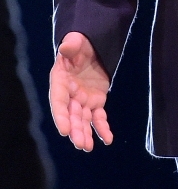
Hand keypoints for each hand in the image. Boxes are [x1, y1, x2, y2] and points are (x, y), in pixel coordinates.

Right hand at [49, 31, 112, 150]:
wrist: (91, 47)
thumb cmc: (80, 44)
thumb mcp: (76, 41)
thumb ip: (71, 44)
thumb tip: (66, 46)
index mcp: (61, 81)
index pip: (58, 101)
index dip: (60, 116)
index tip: (64, 131)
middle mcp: (70, 94)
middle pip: (71, 115)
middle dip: (75, 130)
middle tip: (80, 144)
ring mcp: (82, 100)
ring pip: (83, 120)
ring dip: (85, 134)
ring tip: (87, 147)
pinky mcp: (96, 101)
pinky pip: (98, 117)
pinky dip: (103, 128)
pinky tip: (108, 139)